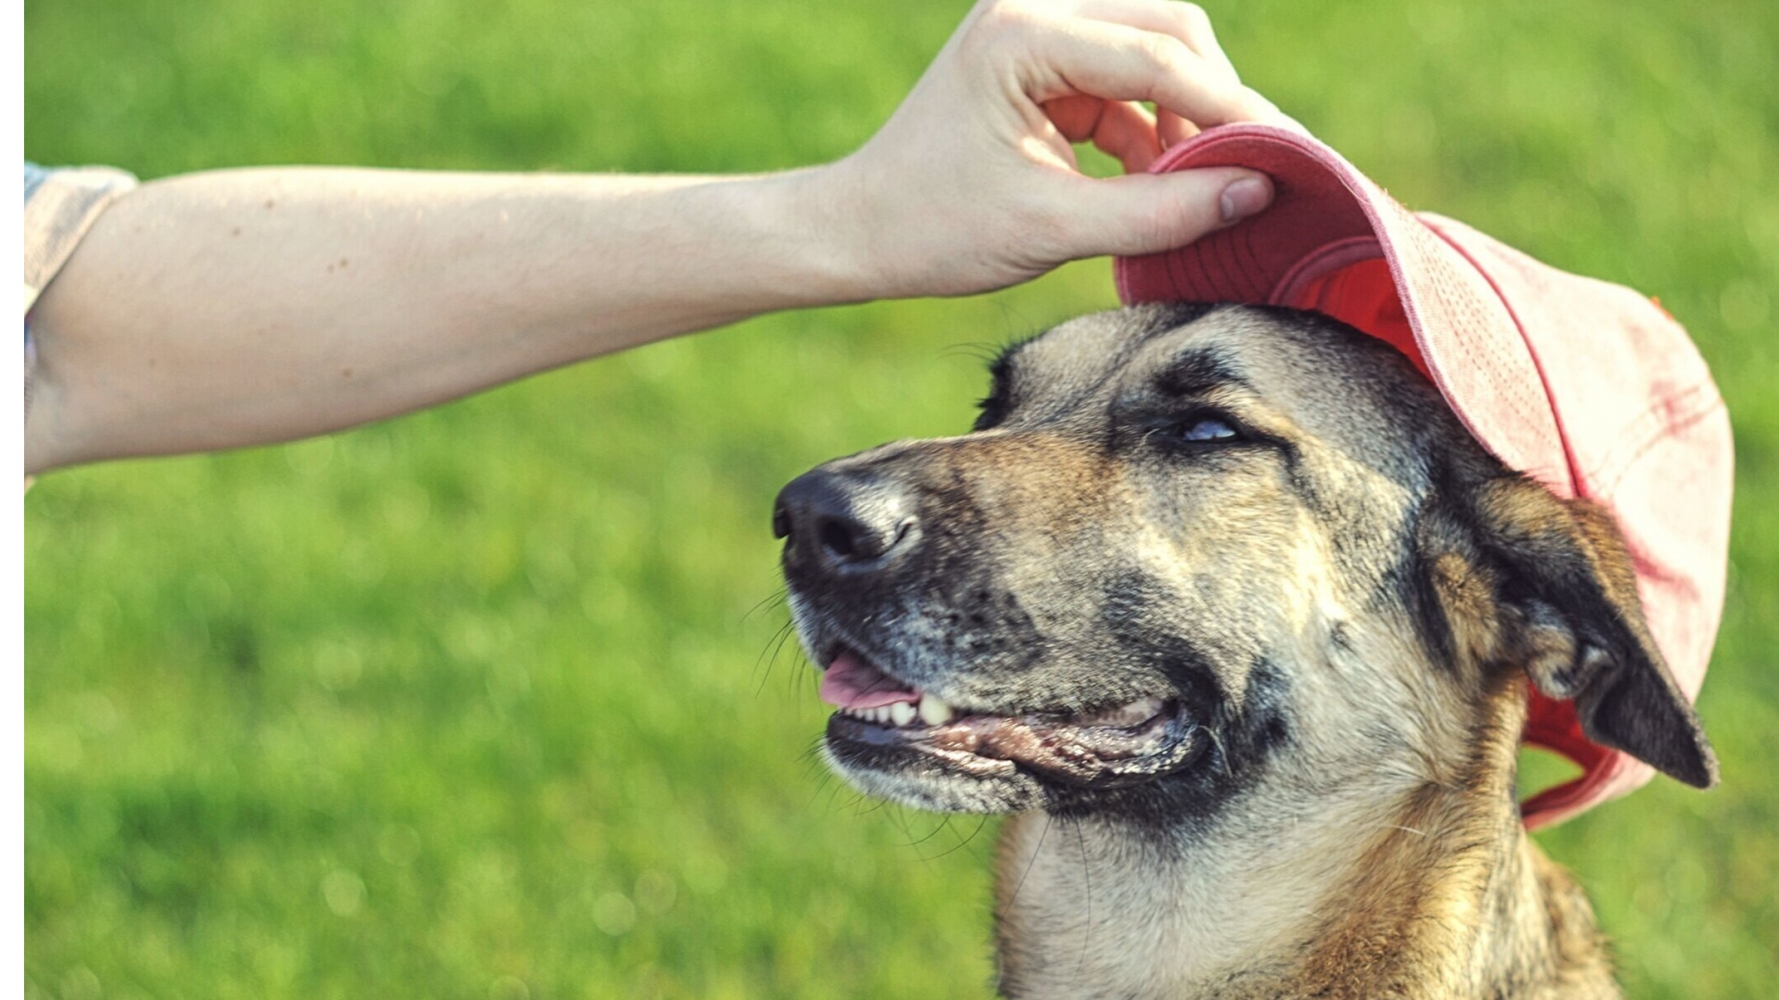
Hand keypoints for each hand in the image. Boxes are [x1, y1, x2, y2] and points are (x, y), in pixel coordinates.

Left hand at [822, 0, 1298, 297]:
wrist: (860, 234)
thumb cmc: (934, 230)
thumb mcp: (1052, 229)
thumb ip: (1159, 213)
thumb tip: (1256, 194)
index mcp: (1023, 34)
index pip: (1158, 55)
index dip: (1231, 109)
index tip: (1288, 157)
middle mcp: (1033, 12)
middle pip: (1168, 30)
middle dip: (1215, 101)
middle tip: (1257, 168)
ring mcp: (1038, 34)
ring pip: (1153, 54)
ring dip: (1185, 119)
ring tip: (1209, 189)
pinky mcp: (1043, 68)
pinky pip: (1126, 84)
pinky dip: (1152, 133)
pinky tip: (1165, 186)